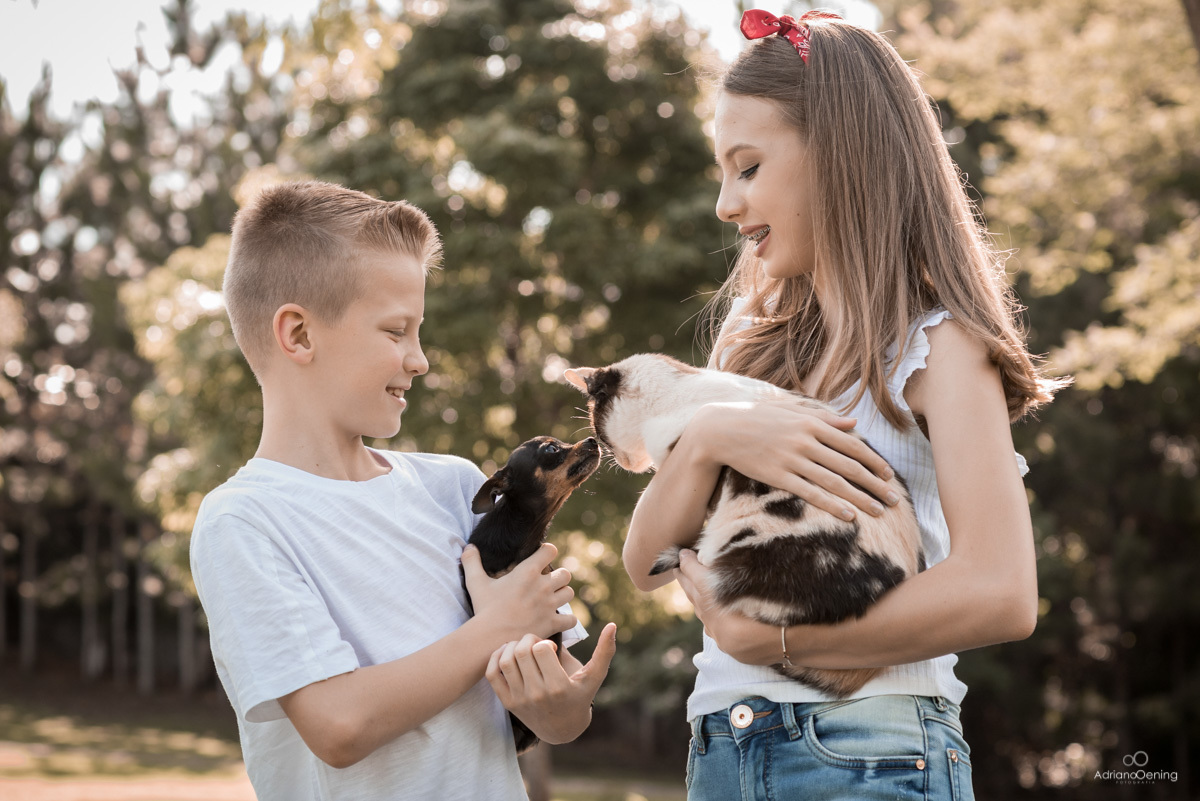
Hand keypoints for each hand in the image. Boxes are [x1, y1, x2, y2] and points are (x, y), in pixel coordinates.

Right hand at [462, 543, 576, 647]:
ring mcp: (550, 605)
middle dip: (558, 577)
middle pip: (565, 573)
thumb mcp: (475, 582)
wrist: (490, 637)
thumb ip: (472, 562)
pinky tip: (558, 621)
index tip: (540, 559)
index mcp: (528, 571)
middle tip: (547, 584)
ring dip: (562, 596)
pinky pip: (571, 619)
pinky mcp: (553, 623)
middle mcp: (543, 585)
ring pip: (569, 593)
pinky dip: (567, 620)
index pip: (550, 550)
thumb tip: (469, 546)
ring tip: (552, 601)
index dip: (546, 553)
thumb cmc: (484, 608)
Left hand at [486, 623, 617, 743]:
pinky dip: (496, 658)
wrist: (563, 729)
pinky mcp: (508, 703)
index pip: (540, 649)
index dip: (544, 642)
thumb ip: (604, 651)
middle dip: (528, 640)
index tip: (551, 648)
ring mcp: (520, 700)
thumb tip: (613, 625)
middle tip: (536, 645)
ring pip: (506, 660)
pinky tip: (509, 654)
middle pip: (521, 652)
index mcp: (558, 686)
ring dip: (513, 647)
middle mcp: (537, 695)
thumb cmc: (580, 696)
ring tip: (524, 649)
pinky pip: (492, 674)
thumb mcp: (594, 676)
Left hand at [676, 549, 777, 666]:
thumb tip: (712, 561)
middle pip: (695, 595)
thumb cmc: (782, 606)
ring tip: (688, 582)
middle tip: (677, 565)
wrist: (797, 642)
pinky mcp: (728, 647)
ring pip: (701, 613)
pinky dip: (707, 615)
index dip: (689, 563)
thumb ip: (732, 573)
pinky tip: (707, 609)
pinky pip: (711, 628)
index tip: (683, 553)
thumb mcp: (757, 581)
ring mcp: (721, 636)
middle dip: (685, 579)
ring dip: (695, 596)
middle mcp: (716, 619)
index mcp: (720, 600)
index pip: (698, 577)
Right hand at [688, 399, 896, 520]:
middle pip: (848, 465)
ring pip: (834, 482)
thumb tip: (853, 423)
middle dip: (874, 484)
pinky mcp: (778, 476)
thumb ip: (824, 417)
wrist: (720, 429)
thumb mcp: (791, 411)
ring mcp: (792, 459)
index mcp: (811, 423)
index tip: (889, 475)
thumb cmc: (757, 418)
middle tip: (894, 499)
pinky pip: (810, 492)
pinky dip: (831, 504)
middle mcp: (805, 441)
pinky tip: (848, 516)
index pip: (852, 444)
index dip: (873, 461)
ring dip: (860, 498)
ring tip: (879, 511)